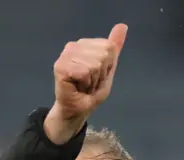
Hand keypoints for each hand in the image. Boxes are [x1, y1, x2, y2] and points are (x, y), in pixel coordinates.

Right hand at [44, 23, 127, 143]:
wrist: (78, 110)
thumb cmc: (91, 91)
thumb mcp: (108, 68)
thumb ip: (114, 47)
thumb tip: (123, 26)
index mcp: (85, 44)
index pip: (109, 47)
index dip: (108, 66)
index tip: (97, 76)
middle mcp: (74, 46)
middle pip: (103, 55)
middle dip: (100, 74)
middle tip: (89, 83)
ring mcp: (66, 55)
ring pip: (94, 64)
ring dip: (93, 81)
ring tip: (84, 86)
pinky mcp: (60, 67)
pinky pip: (84, 72)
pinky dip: (85, 84)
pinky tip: (77, 87)